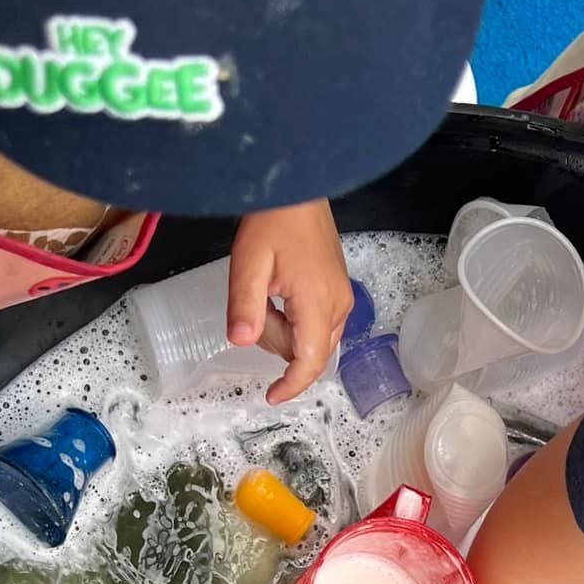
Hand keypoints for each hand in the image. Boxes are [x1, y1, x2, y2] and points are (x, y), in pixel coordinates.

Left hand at [228, 201, 352, 405]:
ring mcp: (342, 297)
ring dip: (286, 330)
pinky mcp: (339, 290)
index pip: (310, 361)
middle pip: (308, 352)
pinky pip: (318, 323)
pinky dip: (296, 320)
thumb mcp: (249, 262)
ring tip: (269, 291)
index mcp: (317, 302)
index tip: (270, 396)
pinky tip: (281, 292)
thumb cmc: (274, 219)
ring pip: (313, 339)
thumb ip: (245, 304)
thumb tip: (241, 341)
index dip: (291, 385)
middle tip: (257, 301)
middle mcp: (338, 305)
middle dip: (277, 340)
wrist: (298, 187)